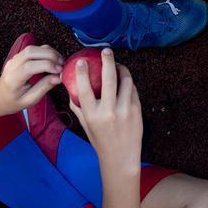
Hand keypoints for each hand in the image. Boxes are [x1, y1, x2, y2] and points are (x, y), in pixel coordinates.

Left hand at [0, 43, 63, 116]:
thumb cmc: (13, 101)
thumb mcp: (30, 100)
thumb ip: (44, 87)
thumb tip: (59, 77)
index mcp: (12, 80)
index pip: (29, 66)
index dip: (47, 65)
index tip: (60, 71)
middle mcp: (11, 66)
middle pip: (31, 52)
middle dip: (50, 55)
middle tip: (61, 65)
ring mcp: (13, 60)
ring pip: (32, 48)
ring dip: (49, 52)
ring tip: (59, 62)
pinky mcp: (18, 57)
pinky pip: (33, 49)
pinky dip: (45, 51)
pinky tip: (52, 60)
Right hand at [68, 49, 142, 170]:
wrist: (121, 156)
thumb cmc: (100, 139)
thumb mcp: (85, 125)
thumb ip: (78, 107)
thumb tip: (71, 88)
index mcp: (92, 115)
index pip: (84, 89)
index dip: (82, 73)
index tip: (81, 61)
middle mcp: (108, 111)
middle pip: (108, 79)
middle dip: (107, 61)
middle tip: (105, 51)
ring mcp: (124, 109)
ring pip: (125, 81)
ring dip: (121, 69)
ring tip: (117, 64)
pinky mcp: (137, 109)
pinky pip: (132, 89)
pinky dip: (128, 82)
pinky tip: (124, 79)